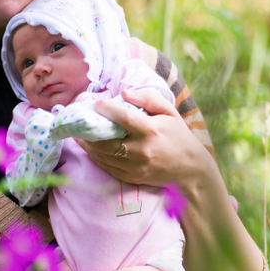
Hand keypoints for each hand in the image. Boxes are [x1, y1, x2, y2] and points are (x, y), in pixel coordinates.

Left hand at [75, 87, 212, 189]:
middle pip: (106, 140)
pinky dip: (95, 156)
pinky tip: (90, 147)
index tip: (96, 103)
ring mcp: (134, 167)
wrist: (190, 170)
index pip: (124, 118)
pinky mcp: (130, 178)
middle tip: (79, 119)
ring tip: (79, 132)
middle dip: (89, 129)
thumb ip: (148, 99)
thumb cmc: (179, 136)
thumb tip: (124, 92)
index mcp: (151, 131)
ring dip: (87, 144)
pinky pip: (106, 166)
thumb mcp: (170, 112)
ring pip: (102, 155)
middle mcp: (141, 150)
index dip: (107, 109)